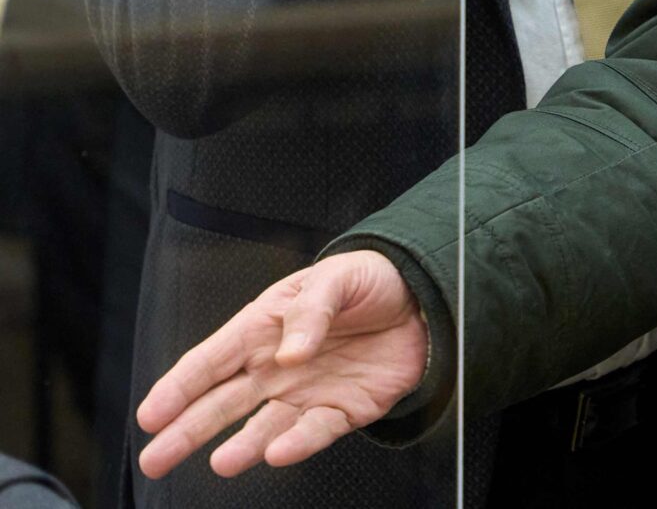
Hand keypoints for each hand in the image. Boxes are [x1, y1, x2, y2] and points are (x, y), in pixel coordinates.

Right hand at [136, 250, 426, 480]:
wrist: (421, 299)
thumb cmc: (368, 281)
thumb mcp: (337, 278)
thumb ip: (311, 311)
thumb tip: (290, 353)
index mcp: (263, 329)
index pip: (210, 361)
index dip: (178, 388)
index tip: (150, 415)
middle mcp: (275, 367)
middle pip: (221, 403)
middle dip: (186, 431)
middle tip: (153, 459)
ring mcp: (305, 392)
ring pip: (262, 427)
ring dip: (242, 446)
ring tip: (223, 463)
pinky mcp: (340, 410)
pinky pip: (315, 431)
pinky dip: (298, 444)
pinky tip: (280, 452)